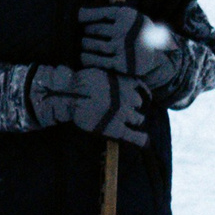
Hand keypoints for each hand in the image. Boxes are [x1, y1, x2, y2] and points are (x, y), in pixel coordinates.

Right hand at [27, 65, 149, 146]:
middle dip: (134, 106)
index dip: (141, 94)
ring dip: (134, 120)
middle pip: (139, 104)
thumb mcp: (100, 73)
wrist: (69, 95)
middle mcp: (129, 99)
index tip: (137, 97)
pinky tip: (145, 141)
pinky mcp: (117, 129)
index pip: (142, 89)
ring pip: (138, 119)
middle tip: (124, 109)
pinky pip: (135, 137)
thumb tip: (114, 84)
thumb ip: (112, 79)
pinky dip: (141, 140)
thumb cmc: (80, 82)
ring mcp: (124, 115)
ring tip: (126, 121)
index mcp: (125, 83)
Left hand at [77, 4, 179, 87]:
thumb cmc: (135, 33)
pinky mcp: (122, 64)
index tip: (79, 18)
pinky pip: (97, 60)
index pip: (101, 13)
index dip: (87, 16)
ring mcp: (123, 48)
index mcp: (127, 16)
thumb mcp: (129, 18)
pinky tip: (84, 57)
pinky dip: (87, 58)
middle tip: (86, 34)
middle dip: (87, 31)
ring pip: (93, 45)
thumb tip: (79, 13)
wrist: (155, 55)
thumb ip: (107, 13)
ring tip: (85, 44)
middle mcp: (125, 31)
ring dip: (85, 44)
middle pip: (95, 29)